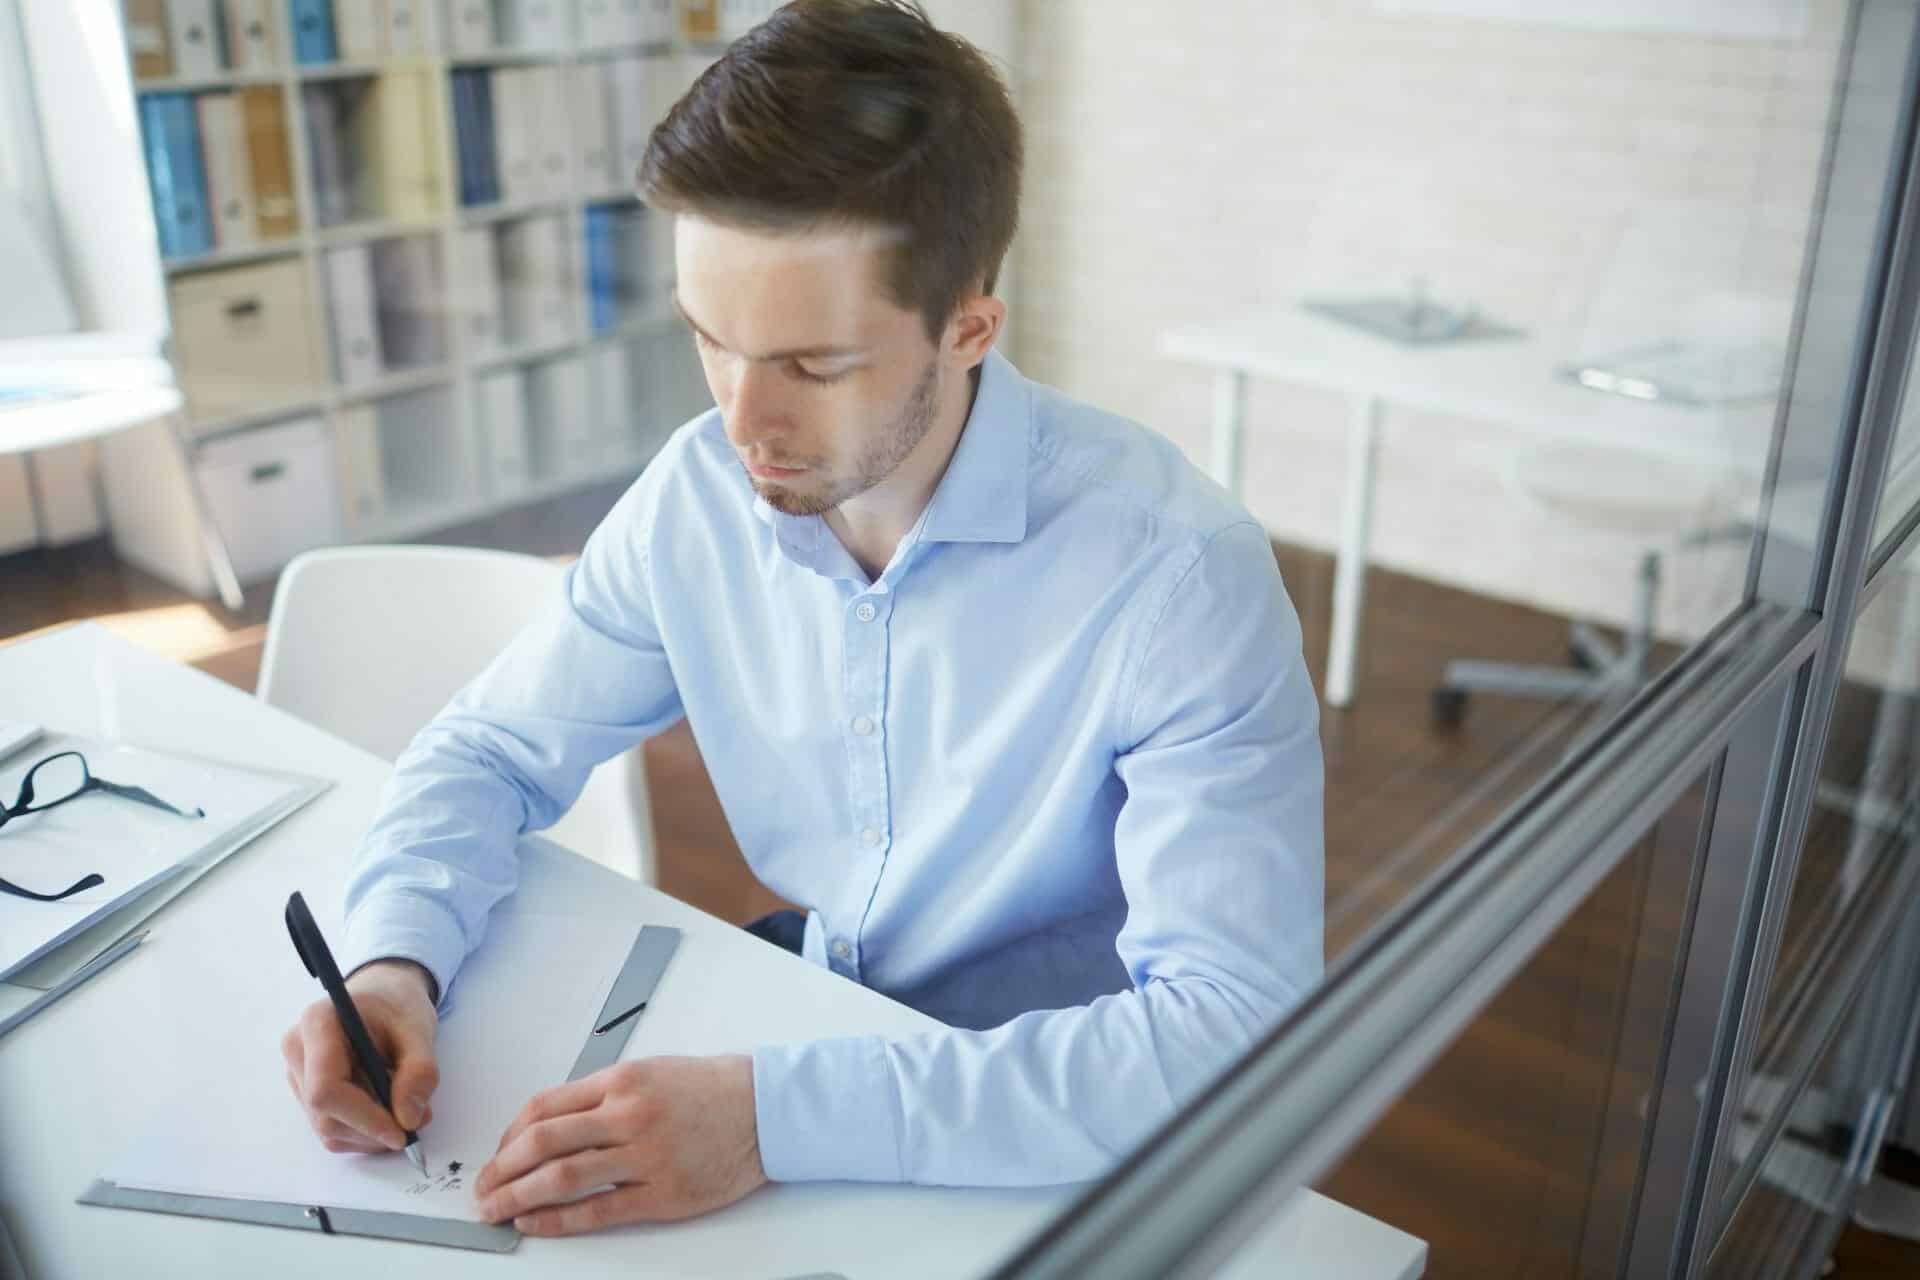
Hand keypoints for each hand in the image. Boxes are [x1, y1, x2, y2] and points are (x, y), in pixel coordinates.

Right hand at [281, 958, 439, 1153]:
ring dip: (371, 1134)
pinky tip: (387, 1113)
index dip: (363, 1117)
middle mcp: (298, 1050)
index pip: (325, 1088)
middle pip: (325, 1114)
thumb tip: (408, 1119)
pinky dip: (364, 1133)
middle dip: (373, 1128)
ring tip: (407, 1110)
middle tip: (417, 1121)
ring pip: (328, 1128)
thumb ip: (419, 1071)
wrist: (384, 998)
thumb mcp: (419, 1029)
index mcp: (318, 1023)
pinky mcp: (305, 1093)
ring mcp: (297, 1074)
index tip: (401, 1131)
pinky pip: (331, 1129)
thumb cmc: (397, 1006)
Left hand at [473, 1055, 765, 1233]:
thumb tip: (549, 1127)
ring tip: (496, 1210)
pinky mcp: (662, 1194)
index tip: (497, 1155)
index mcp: (620, 1082)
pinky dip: (558, 1220)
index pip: (543, 1108)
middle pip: (542, 1143)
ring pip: (561, 1178)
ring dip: (517, 1197)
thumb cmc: (709, 1089)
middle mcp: (627, 1116)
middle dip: (501, 1170)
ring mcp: (644, 1157)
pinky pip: (597, 1210)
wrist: (764, 1109)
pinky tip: (536, 1223)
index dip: (509, 1136)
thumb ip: (601, 1097)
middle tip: (482, 1189)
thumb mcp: (649, 1072)